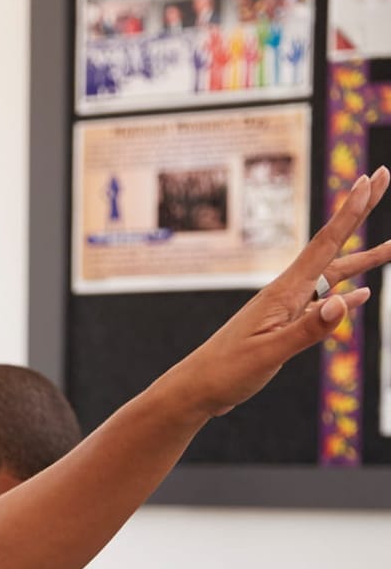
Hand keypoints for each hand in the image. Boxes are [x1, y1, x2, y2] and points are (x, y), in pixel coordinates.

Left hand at [166, 167, 390, 418]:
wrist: (196, 391)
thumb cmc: (226, 372)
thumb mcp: (269, 353)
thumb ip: (307, 329)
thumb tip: (345, 300)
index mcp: (284, 293)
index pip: (326, 245)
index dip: (351, 211)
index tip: (372, 179)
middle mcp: (287, 293)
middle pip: (332, 248)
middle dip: (358, 213)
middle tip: (383, 177)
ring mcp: (286, 308)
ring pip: (333, 277)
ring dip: (363, 261)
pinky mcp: (283, 325)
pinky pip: (322, 304)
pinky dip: (346, 296)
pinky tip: (362, 295)